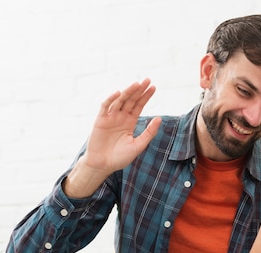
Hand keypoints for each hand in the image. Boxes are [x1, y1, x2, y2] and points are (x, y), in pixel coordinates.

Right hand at [63, 79, 161, 197]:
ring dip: (128, 92)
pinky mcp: (100, 120)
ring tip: (137, 84)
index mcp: (130, 122)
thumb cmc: (120, 157)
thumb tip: (159, 118)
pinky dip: (111, 99)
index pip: (139, 105)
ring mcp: (110, 117)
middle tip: (147, 80)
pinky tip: (119, 93)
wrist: (103, 165)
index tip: (154, 87)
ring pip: (120, 101)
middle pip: (131, 100)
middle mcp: (120, 117)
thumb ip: (149, 133)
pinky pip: (105, 107)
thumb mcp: (138, 145)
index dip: (146, 96)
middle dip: (139, 90)